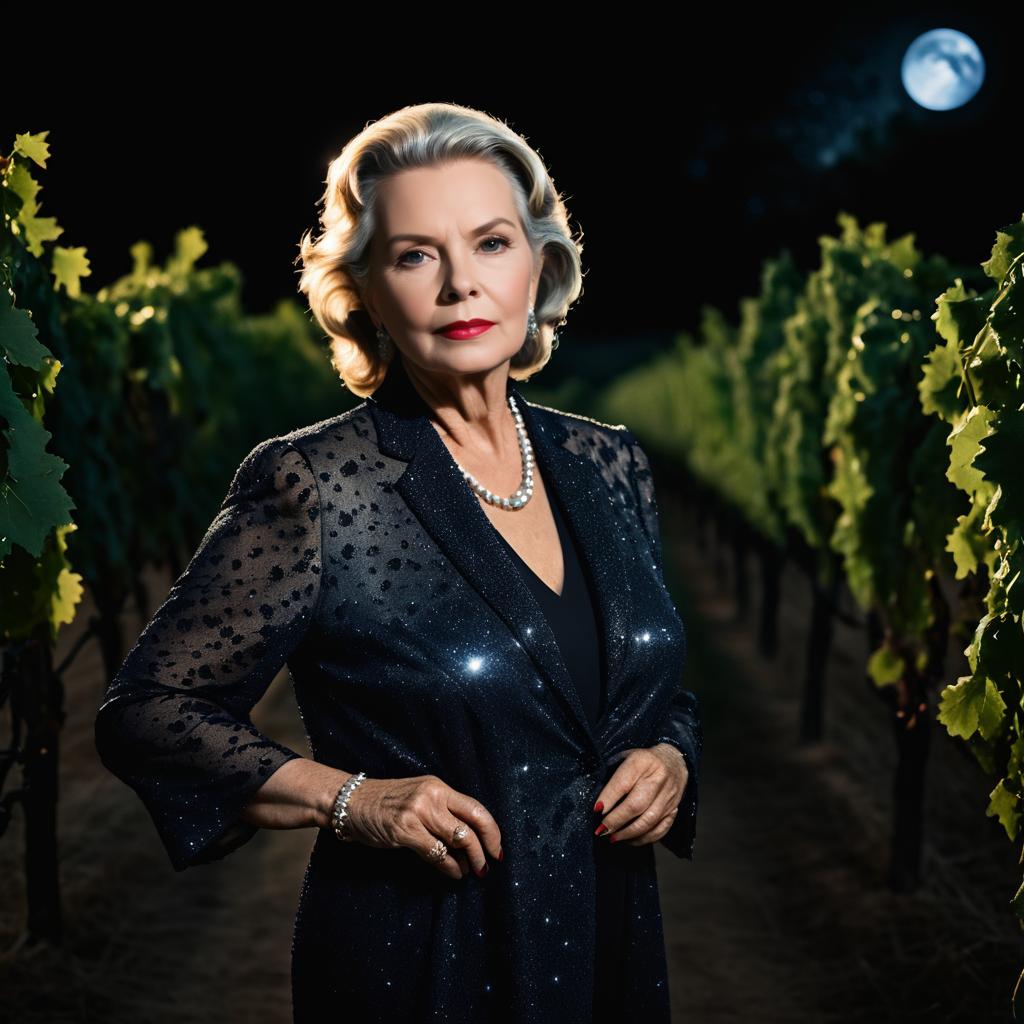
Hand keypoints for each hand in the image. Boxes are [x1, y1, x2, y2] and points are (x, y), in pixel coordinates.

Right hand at [342, 775, 502, 880]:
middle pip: (472, 823)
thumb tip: (468, 841)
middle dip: (486, 848)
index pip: (475, 807)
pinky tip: (454, 874)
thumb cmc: (385, 804)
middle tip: (488, 865)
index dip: (492, 829)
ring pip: (458, 838)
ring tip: (473, 871)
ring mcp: (418, 812)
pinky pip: (437, 853)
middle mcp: (432, 796)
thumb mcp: (418, 798)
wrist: (350, 802)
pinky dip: (450, 867)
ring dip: (471, 860)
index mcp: (438, 787)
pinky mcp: (404, 830)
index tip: (497, 847)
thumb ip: (442, 813)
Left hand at [592, 744, 689, 846]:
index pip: (623, 783)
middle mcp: (658, 778)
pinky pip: (660, 829)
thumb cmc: (643, 761)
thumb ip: (613, 775)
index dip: (608, 798)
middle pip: (637, 804)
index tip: (596, 810)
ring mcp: (669, 795)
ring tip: (613, 838)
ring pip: (649, 820)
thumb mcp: (626, 757)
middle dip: (616, 820)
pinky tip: (630, 840)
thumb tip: (598, 802)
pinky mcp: (674, 809)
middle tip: (601, 830)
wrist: (674, 760)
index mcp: (642, 761)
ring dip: (628, 833)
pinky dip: (643, 838)